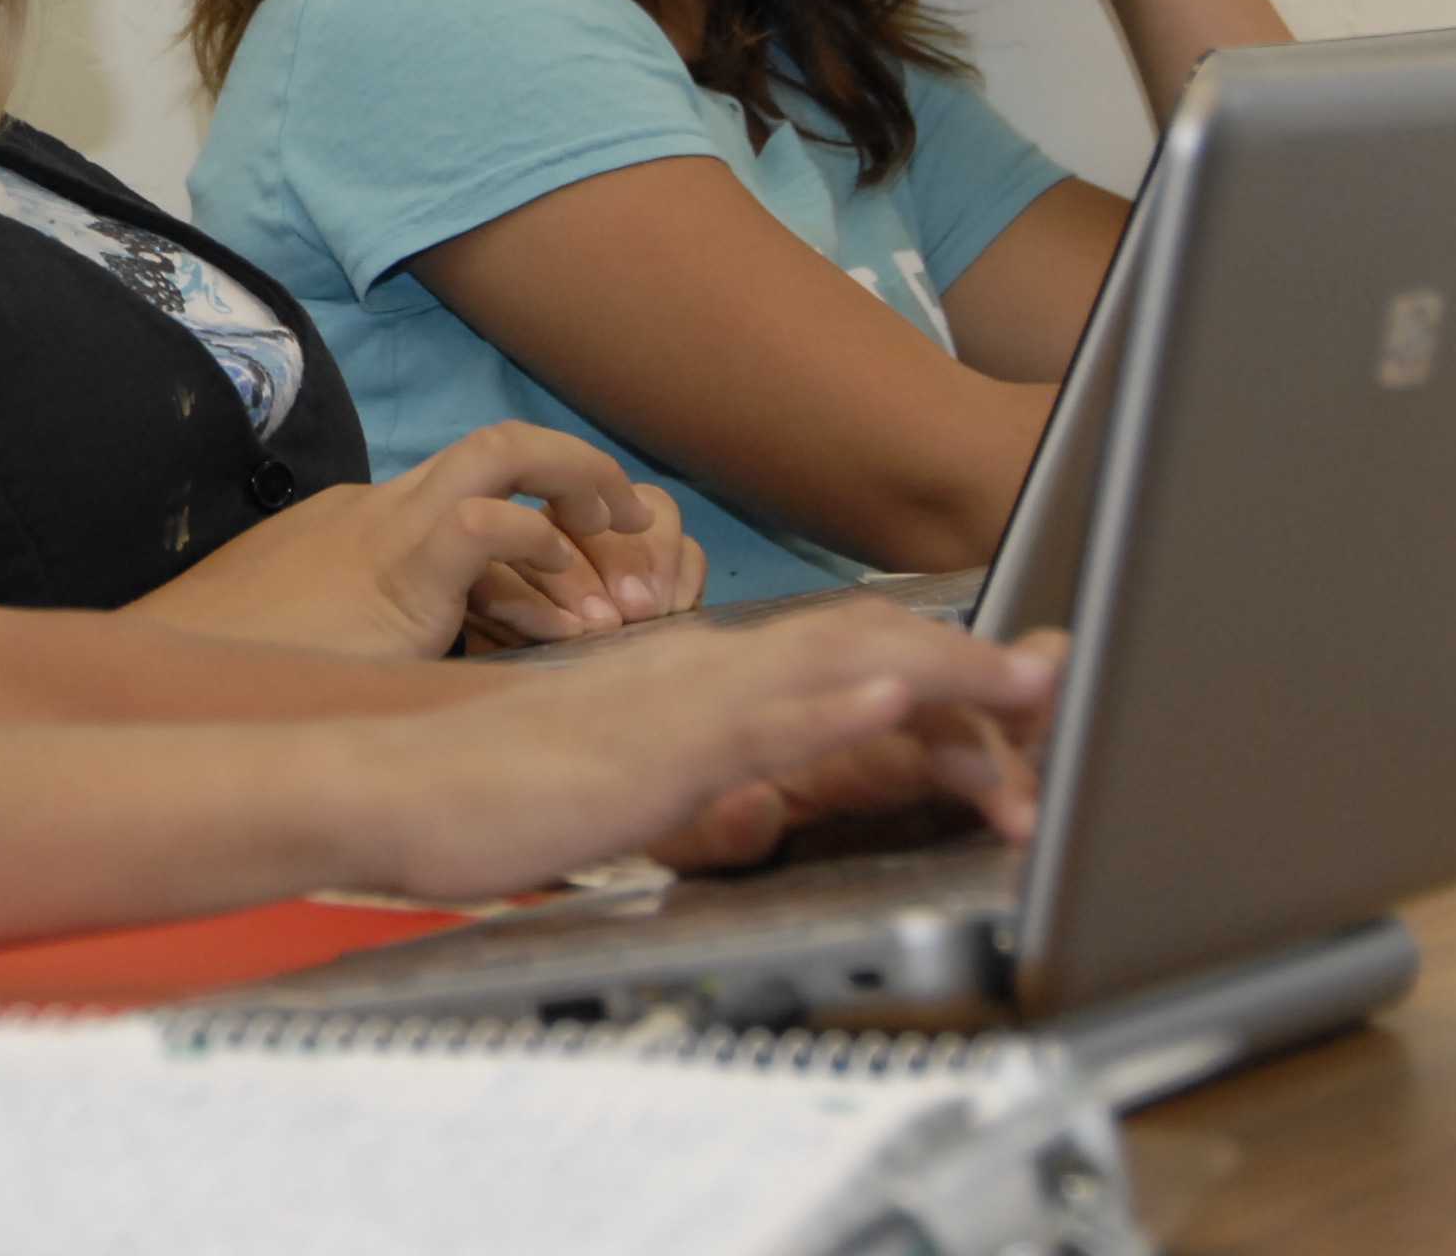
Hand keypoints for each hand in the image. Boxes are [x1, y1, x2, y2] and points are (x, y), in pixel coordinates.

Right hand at [124, 425, 696, 657]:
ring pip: (504, 451)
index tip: (583, 567)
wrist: (168, 687)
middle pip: (500, 443)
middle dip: (577, 470)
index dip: (542, 511)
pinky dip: (539, 544)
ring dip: (579, 482)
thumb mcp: (326, 651)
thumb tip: (420, 681)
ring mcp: (384, 529)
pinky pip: (483, 523)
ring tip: (628, 532)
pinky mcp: (392, 569)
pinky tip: (568, 597)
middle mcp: (380, 508)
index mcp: (365, 525)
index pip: (474, 482)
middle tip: (630, 519)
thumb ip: (374, 644)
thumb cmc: (239, 682)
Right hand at [335, 604, 1061, 903]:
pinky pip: (761, 721)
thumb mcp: (627, 789)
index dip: (939, 663)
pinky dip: (838, 706)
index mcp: (698, 681)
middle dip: (972, 662)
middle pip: (861, 647)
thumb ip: (701, 786)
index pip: (840, 658)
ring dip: (940, 673)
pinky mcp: (655, 749)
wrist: (393, 788)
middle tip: (1062, 678)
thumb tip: (759, 808)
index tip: (1016, 682)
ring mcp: (681, 703)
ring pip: (832, 670)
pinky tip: (898, 700)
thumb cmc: (495, 794)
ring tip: (1027, 681)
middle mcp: (701, 672)